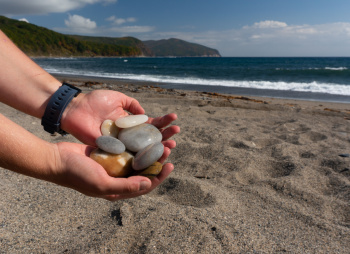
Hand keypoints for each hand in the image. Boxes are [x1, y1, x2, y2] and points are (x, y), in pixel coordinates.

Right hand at [53, 142, 173, 200]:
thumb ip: (125, 186)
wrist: (57, 159)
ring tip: (160, 141)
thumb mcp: (101, 184)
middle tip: (168, 148)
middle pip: (143, 171)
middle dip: (157, 161)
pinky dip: (135, 144)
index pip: (144, 186)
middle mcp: (117, 179)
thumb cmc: (77, 174)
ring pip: (136, 159)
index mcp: (117, 190)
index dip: (159, 176)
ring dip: (148, 151)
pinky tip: (144, 135)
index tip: (170, 165)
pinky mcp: (109, 154)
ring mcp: (113, 166)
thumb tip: (148, 184)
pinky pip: (126, 150)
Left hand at [61, 90, 178, 148]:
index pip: (151, 125)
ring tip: (171, 146)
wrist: (74, 109)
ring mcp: (120, 144)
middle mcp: (128, 135)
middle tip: (176, 135)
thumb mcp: (117, 98)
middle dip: (165, 136)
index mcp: (130, 123)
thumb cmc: (94, 101)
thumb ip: (132, 104)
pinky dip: (140, 157)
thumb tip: (146, 114)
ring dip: (157, 149)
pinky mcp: (111, 151)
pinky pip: (127, 156)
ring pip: (142, 150)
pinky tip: (152, 156)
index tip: (175, 119)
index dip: (163, 123)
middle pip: (150, 139)